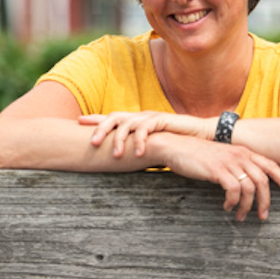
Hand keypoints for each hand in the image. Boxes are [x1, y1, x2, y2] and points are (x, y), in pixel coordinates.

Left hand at [80, 111, 210, 157]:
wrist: (202, 134)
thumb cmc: (177, 143)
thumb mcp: (153, 147)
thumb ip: (138, 150)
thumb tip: (122, 161)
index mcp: (136, 122)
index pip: (111, 118)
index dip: (95, 119)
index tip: (78, 121)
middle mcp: (140, 117)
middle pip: (115, 117)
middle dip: (101, 128)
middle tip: (93, 142)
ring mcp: (150, 117)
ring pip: (128, 123)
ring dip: (120, 139)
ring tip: (115, 154)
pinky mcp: (162, 120)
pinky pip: (146, 128)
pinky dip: (141, 141)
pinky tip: (138, 154)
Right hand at [154, 133, 279, 221]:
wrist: (175, 146)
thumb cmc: (196, 154)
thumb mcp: (221, 156)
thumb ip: (235, 163)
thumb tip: (247, 180)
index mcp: (242, 151)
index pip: (270, 164)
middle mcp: (238, 155)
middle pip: (263, 180)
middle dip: (266, 201)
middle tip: (263, 216)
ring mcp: (228, 162)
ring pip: (250, 188)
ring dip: (247, 206)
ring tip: (240, 216)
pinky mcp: (217, 170)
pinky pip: (233, 190)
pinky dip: (233, 202)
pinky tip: (227, 207)